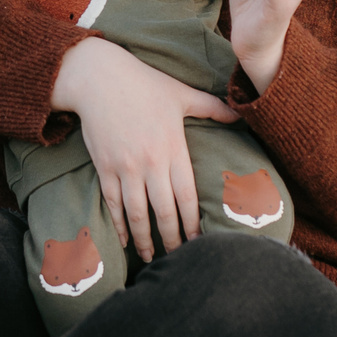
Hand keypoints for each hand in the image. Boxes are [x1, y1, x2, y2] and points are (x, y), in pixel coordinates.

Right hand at [51, 36, 236, 261]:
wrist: (98, 76)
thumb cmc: (142, 83)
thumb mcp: (180, 92)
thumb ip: (211, 107)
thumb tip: (239, 113)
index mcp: (173, 147)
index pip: (187, 196)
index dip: (194, 222)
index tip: (201, 241)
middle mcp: (150, 162)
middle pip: (164, 211)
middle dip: (173, 239)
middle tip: (180, 259)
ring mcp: (125, 167)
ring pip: (136, 213)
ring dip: (144, 239)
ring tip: (150, 258)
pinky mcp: (104, 167)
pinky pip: (112, 203)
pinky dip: (119, 224)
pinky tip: (124, 239)